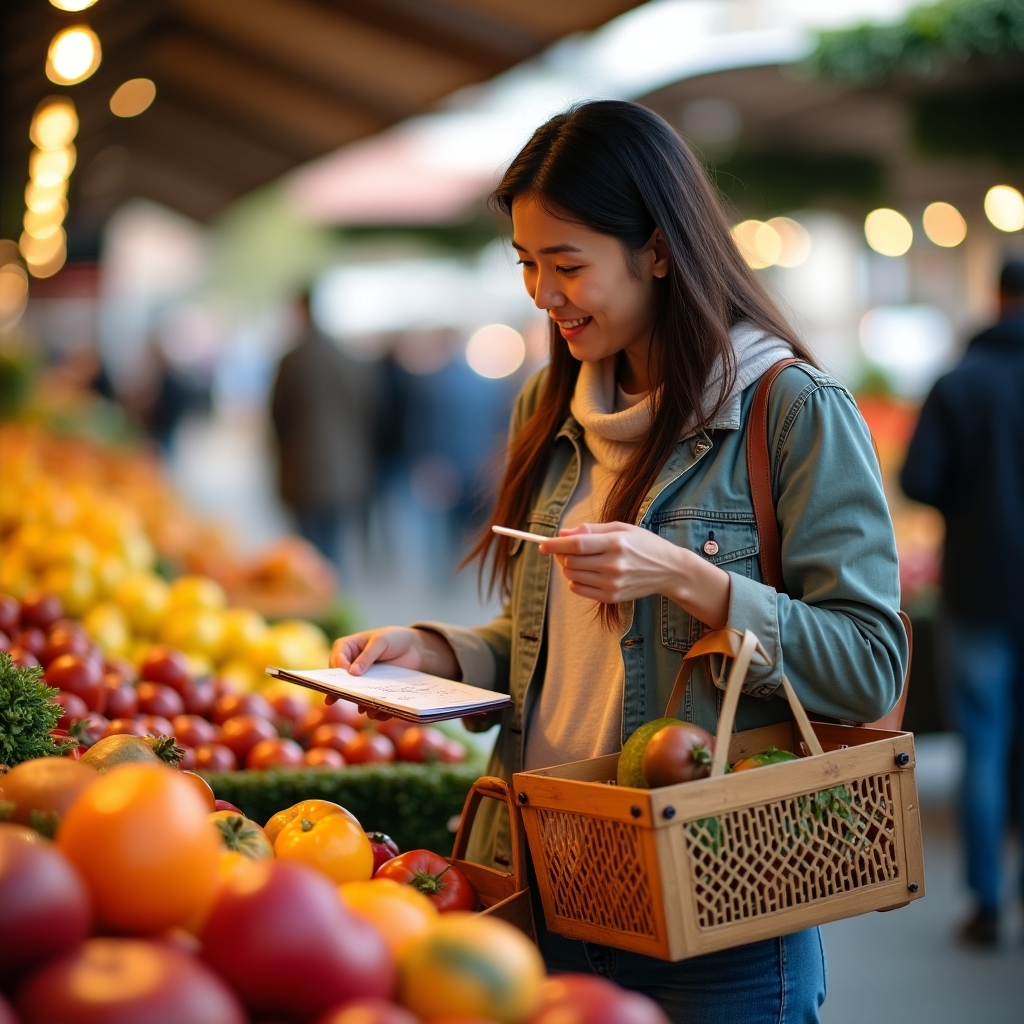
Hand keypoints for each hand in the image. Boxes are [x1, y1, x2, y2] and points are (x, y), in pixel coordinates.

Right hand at [327, 626, 460, 718]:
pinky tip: (378, 713)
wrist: (415, 649)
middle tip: (337, 701)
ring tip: (365, 709)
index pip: (336, 659)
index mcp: (348, 648)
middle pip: (340, 681)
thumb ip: (367, 656)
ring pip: (355, 695)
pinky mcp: (374, 691)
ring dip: (359, 703)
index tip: (344, 678)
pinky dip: (374, 709)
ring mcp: (362, 680)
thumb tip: (352, 673)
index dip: (337, 669)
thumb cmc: (395, 638)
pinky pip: (369, 703)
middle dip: (342, 691)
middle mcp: (351, 666)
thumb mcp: (381, 641)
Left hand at [539, 521, 730, 627]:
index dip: (555, 545)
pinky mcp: (612, 597)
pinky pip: (579, 590)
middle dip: (563, 555)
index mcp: (615, 543)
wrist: (669, 570)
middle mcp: (613, 564)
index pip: (576, 545)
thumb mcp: (621, 528)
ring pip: (572, 576)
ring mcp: (613, 583)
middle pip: (571, 561)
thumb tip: (563, 533)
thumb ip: (591, 530)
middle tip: (568, 550)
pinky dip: (576, 581)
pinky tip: (588, 574)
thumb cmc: (644, 544)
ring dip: (569, 567)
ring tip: (583, 561)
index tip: (542, 545)